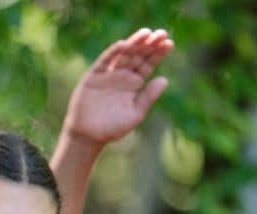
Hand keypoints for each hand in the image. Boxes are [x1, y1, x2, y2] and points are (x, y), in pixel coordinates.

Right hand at [62, 28, 173, 146]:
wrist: (87, 136)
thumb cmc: (112, 128)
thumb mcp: (135, 114)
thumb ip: (148, 97)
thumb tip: (165, 79)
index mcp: (134, 85)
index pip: (148, 64)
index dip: (158, 54)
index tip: (169, 43)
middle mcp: (122, 77)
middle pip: (138, 56)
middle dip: (149, 45)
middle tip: (162, 33)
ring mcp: (108, 75)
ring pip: (123, 55)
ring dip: (134, 43)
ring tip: (146, 33)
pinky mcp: (93, 77)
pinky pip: (103, 62)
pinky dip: (112, 53)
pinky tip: (123, 45)